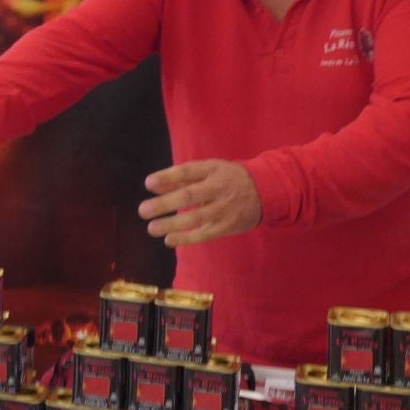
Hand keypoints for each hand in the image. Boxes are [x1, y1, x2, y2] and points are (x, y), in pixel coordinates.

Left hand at [138, 161, 260, 246]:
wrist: (266, 191)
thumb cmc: (228, 178)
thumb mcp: (209, 170)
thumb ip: (182, 177)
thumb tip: (153, 185)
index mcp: (213, 170)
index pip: (188, 171)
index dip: (168, 177)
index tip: (148, 183)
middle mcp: (219, 188)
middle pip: (190, 195)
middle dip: (165, 203)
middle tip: (143, 210)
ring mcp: (224, 209)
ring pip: (197, 218)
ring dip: (173, 224)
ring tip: (152, 228)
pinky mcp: (227, 226)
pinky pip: (205, 234)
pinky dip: (186, 238)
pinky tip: (169, 240)